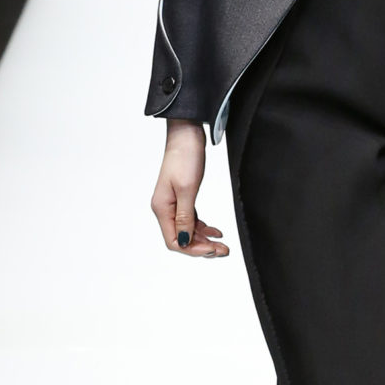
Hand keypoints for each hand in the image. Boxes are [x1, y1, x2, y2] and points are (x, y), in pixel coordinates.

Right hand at [150, 117, 230, 256]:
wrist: (186, 134)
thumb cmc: (184, 157)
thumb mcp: (187, 189)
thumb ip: (185, 217)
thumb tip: (184, 241)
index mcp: (161, 208)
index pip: (174, 241)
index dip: (193, 249)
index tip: (212, 249)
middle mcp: (165, 208)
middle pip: (182, 238)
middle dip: (201, 247)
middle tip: (223, 250)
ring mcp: (173, 203)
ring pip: (188, 230)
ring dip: (204, 239)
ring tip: (222, 244)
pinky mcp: (182, 197)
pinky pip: (191, 219)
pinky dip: (203, 227)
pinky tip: (215, 230)